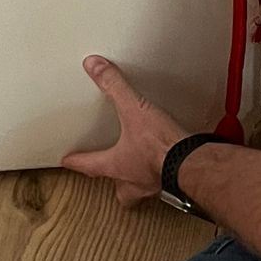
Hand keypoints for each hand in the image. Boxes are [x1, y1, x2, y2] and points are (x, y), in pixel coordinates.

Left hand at [61, 56, 188, 206]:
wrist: (192, 162)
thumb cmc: (161, 146)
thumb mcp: (133, 109)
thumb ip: (114, 87)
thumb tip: (95, 68)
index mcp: (118, 165)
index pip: (89, 165)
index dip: (77, 162)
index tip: (68, 161)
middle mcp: (134, 180)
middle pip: (119, 190)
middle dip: (113, 183)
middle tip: (111, 174)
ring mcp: (155, 184)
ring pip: (141, 191)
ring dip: (139, 183)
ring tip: (141, 171)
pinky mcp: (175, 182)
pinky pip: (164, 183)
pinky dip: (164, 176)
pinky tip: (170, 165)